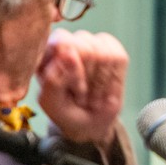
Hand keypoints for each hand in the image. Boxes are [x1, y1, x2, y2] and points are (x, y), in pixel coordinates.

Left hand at [36, 29, 126, 148]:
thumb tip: (70, 54)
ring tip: (92, 95)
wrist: (88, 123)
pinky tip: (105, 90)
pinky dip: (113, 80)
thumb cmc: (64, 110)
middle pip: (87, 49)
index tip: (73, 91)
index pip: (63, 42)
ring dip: (100, 84)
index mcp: (46, 50)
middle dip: (88, 80)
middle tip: (82, 96)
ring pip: (104, 55)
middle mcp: (70, 41)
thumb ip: (53, 79)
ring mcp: (93, 43)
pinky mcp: (114, 50)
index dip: (73, 70)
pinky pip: (118, 58)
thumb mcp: (51, 102)